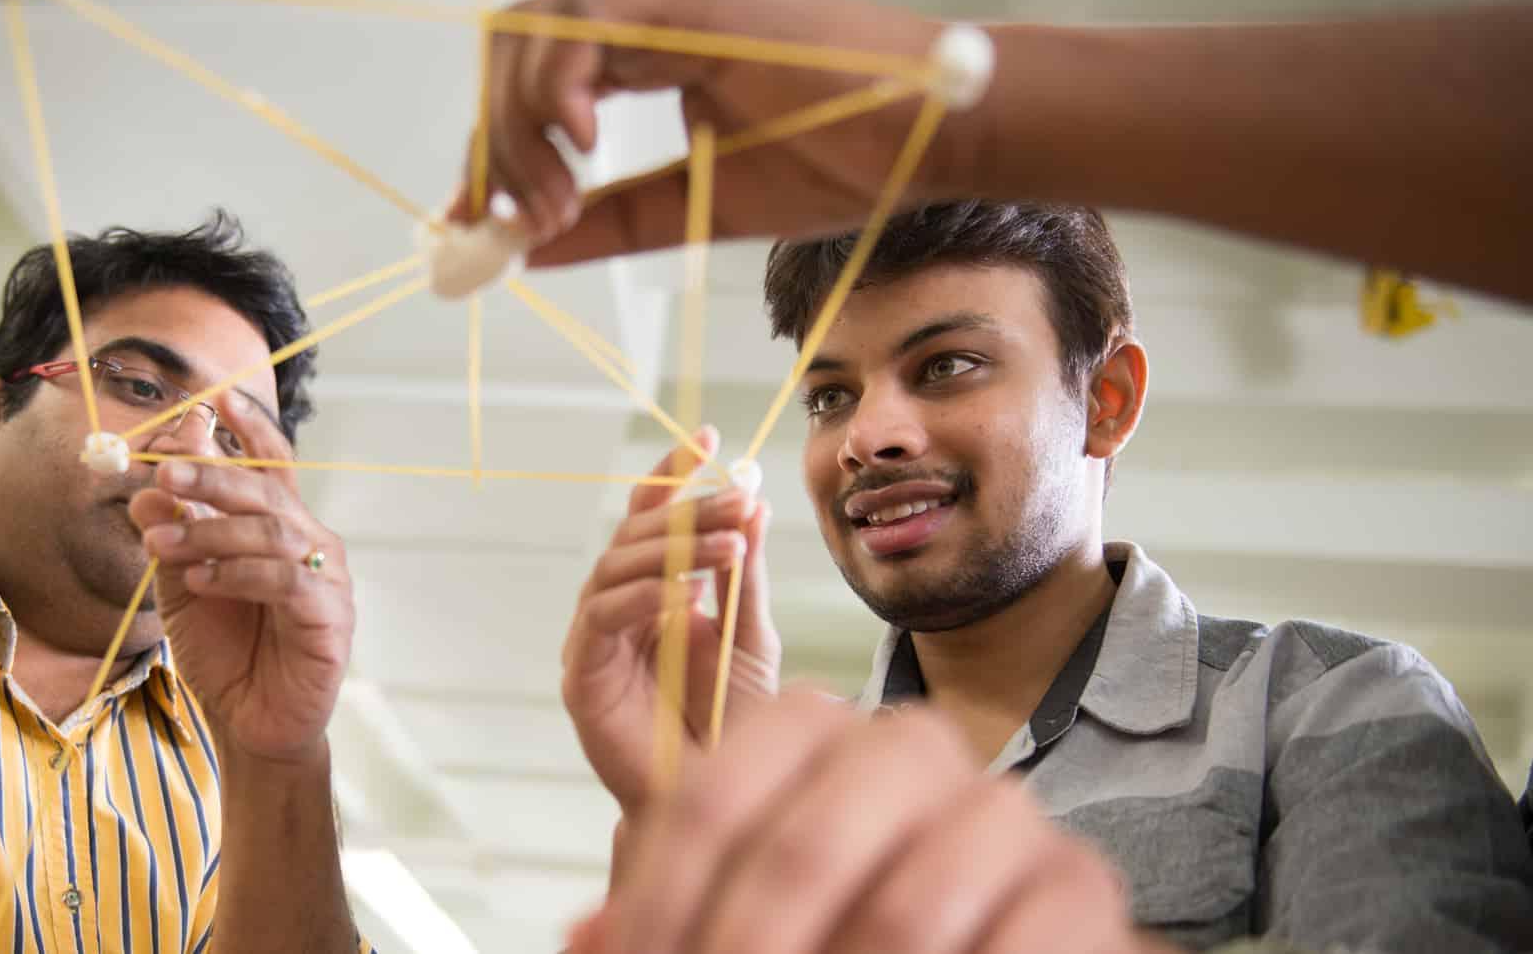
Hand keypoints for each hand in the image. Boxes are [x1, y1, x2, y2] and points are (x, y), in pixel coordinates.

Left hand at [131, 392, 353, 765]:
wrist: (251, 725)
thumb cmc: (226, 653)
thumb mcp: (183, 588)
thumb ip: (172, 539)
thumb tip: (147, 490)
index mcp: (279, 526)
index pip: (271, 463)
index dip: (250, 429)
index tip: (215, 397)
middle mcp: (310, 542)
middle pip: (266, 490)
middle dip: (213, 475)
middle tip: (163, 474)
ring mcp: (325, 578)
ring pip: (271, 532)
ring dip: (209, 532)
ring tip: (159, 544)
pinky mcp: (328, 617)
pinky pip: (284, 580)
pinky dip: (237, 574)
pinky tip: (199, 580)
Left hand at [457, 0, 959, 265]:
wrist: (932, 138)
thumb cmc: (843, 161)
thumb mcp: (696, 208)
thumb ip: (612, 221)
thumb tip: (527, 251)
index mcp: (648, 53)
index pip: (533, 81)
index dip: (487, 146)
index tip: (472, 218)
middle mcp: (645, 16)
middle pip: (512, 51)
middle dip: (491, 141)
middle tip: (516, 221)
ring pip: (532, 32)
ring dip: (518, 125)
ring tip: (554, 202)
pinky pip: (583, 20)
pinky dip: (558, 83)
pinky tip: (580, 145)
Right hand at [562, 427, 778, 816]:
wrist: (718, 799)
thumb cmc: (731, 726)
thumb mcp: (750, 638)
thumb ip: (743, 577)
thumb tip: (754, 505)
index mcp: (653, 592)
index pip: (655, 520)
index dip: (673, 477)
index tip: (709, 439)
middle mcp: (617, 609)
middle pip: (634, 537)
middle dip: (687, 513)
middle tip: (737, 502)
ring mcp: (595, 641)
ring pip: (613, 569)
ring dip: (672, 551)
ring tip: (727, 546)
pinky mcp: (582, 678)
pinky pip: (602, 621)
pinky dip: (642, 600)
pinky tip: (685, 596)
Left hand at [569, 689, 1176, 953]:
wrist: (991, 941)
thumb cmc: (847, 925)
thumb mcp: (749, 915)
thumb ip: (669, 919)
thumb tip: (583, 941)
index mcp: (809, 733)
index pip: (708, 802)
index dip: (660, 906)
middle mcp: (906, 747)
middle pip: (798, 851)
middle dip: (740, 951)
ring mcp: (1000, 812)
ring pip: (903, 914)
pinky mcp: (1079, 885)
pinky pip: (1006, 948)